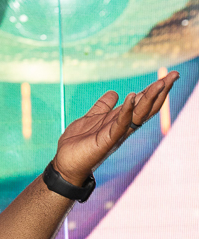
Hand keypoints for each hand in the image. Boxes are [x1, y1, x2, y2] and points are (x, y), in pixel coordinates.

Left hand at [52, 71, 178, 184]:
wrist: (65, 163)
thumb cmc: (78, 143)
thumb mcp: (91, 119)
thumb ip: (103, 107)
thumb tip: (113, 93)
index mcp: (119, 120)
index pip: (141, 103)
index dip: (153, 90)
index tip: (168, 75)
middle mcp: (122, 127)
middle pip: (146, 107)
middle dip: (160, 91)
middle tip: (173, 75)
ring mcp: (116, 134)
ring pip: (138, 114)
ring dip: (149, 98)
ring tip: (159, 83)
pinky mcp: (107, 140)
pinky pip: (120, 124)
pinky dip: (126, 110)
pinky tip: (131, 97)